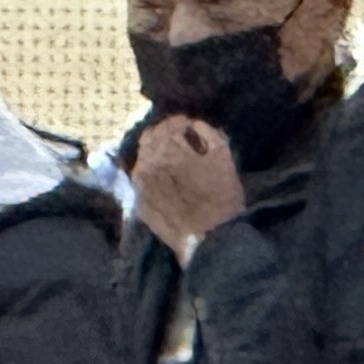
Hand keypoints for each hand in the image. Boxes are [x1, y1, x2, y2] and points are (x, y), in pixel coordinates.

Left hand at [130, 115, 248, 259]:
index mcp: (168, 147)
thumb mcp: (225, 161)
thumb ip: (211, 136)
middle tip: (180, 143)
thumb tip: (196, 124)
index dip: (181, 123)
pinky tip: (167, 183)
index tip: (192, 128)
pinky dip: (153, 175)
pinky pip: (142, 179)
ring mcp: (139, 182)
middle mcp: (147, 160)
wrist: (209, 240)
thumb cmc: (222, 200)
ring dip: (157, 156)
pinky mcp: (138, 199)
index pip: (169, 124)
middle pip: (150, 138)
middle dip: (165, 136)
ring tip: (173, 163)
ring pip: (144, 158)